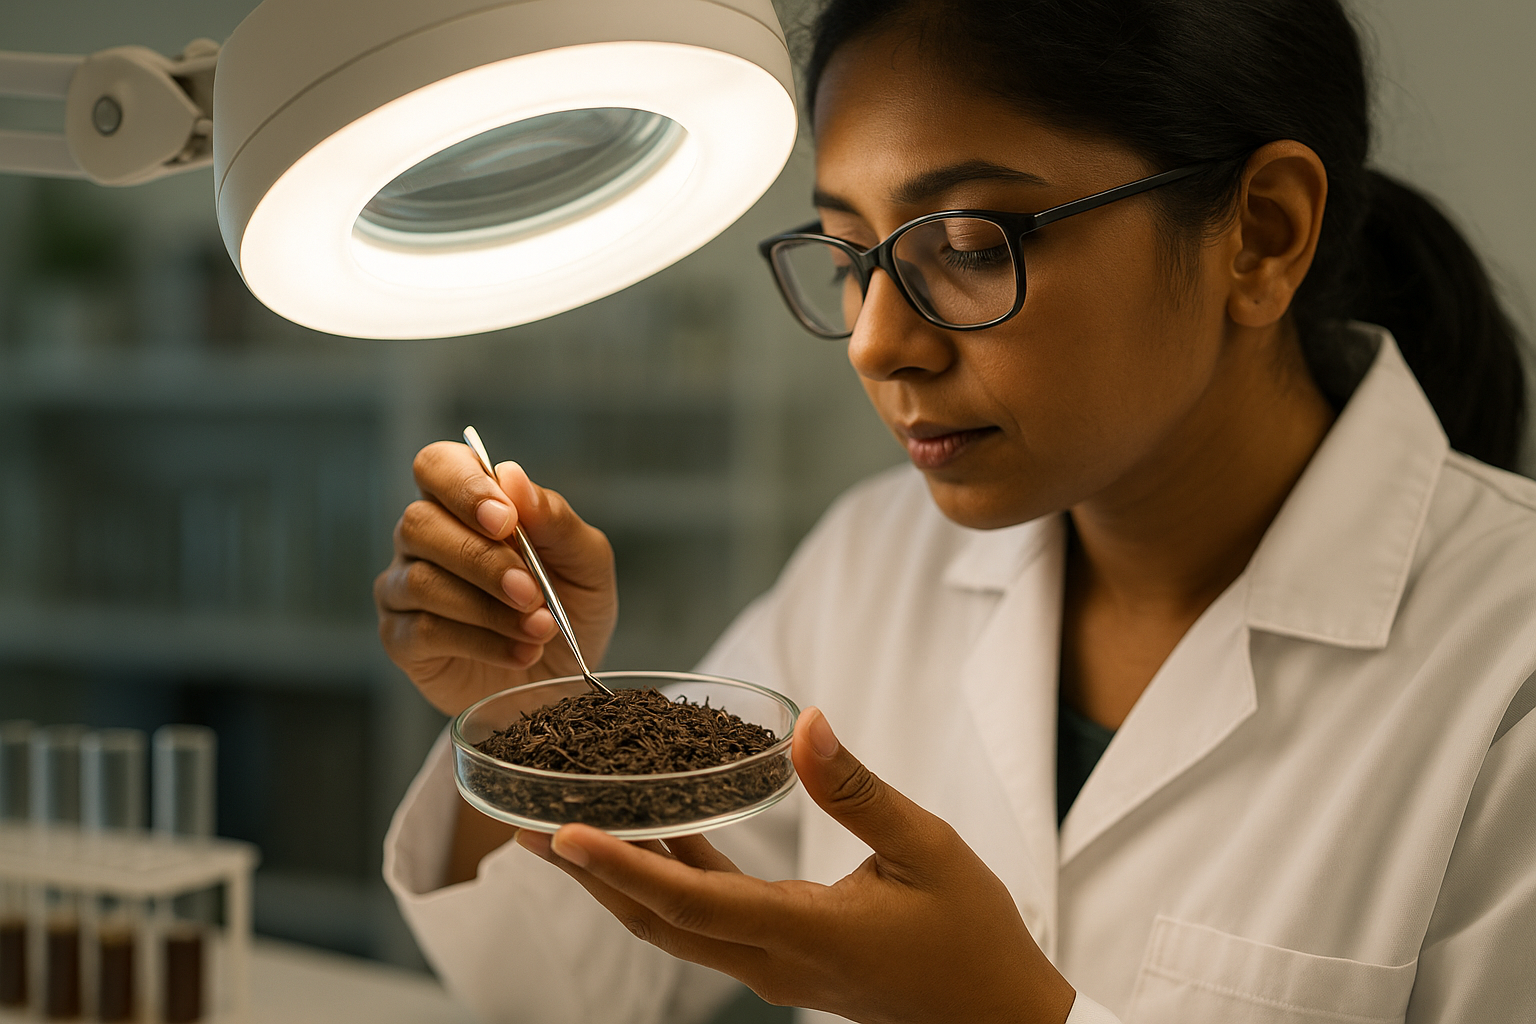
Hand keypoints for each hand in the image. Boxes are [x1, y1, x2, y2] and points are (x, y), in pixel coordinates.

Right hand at [374, 441, 617, 716]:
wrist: (563, 677)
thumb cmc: (570, 608)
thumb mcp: (586, 562)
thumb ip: (553, 519)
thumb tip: (512, 477)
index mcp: (466, 504)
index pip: (438, 465)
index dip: (465, 486)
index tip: (506, 520)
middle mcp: (425, 538)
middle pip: (420, 523)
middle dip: (483, 560)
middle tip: (532, 591)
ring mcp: (404, 588)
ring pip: (422, 581)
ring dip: (489, 608)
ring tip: (541, 628)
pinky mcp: (401, 639)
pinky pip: (424, 631)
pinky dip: (482, 643)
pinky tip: (521, 652)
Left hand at [516, 708, 1075, 1023]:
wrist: (998, 1021)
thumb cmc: (974, 937)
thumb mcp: (930, 849)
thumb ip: (859, 788)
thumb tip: (805, 723)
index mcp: (805, 933)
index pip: (691, 902)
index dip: (621, 865)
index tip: (560, 833)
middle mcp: (773, 961)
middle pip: (656, 921)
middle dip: (588, 875)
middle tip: (525, 824)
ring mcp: (773, 970)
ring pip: (674, 927)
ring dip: (619, 880)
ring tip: (568, 827)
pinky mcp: (782, 963)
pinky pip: (706, 923)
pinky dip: (669, 882)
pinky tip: (659, 834)